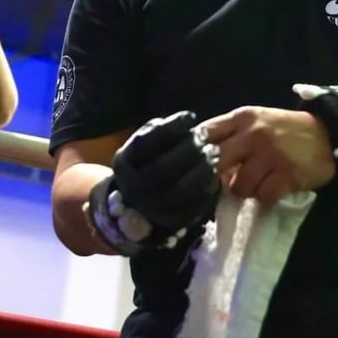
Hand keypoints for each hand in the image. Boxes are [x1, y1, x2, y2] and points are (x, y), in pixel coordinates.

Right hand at [113, 110, 219, 229]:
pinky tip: (213, 172)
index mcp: (124, 162)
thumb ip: (159, 130)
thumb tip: (185, 121)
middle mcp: (132, 187)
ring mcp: (150, 208)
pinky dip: (207, 187)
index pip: (146, 143)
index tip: (190, 116)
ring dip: (202, 169)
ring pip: (180, 190)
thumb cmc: (147, 160)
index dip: (171, 128)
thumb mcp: (144, 142)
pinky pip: (192, 206)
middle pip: (163, 168)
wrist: (138, 200)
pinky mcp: (170, 221)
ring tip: (213, 153)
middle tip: (203, 138)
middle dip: (188, 150)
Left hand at [199, 106, 335, 205]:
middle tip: (225, 182)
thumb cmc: (286, 130)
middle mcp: (254, 133)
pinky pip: (263, 196)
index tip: (193, 167)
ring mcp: (271, 154)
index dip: (194, 153)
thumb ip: (231, 134)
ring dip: (245, 190)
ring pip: (238, 185)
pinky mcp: (287, 174)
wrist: (329, 134)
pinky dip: (265, 198)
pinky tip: (273, 189)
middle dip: (216, 178)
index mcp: (243, 117)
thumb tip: (202, 161)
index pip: (205, 134)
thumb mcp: (257, 121)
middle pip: (216, 163)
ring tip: (257, 183)